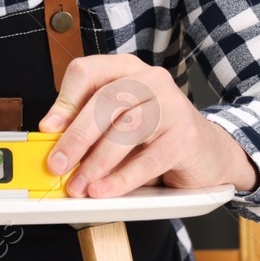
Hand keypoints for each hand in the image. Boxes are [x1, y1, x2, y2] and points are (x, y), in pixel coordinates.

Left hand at [37, 55, 259, 197]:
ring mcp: (171, 104)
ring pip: (125, 128)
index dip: (64, 101)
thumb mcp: (119, 124)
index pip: (87, 71)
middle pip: (104, 101)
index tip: (49, 129)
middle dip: (76, 137)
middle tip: (57, 165)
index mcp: (126, 70)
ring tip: (79, 185)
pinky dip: (122, 178)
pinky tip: (105, 190)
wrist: (210, 153)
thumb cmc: (156, 136)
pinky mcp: (186, 135)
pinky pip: (149, 159)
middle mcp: (150, 80)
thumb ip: (91, 125)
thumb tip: (54, 142)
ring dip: (96, 162)